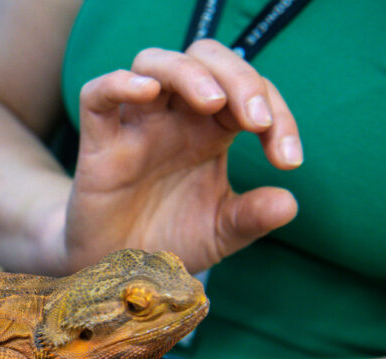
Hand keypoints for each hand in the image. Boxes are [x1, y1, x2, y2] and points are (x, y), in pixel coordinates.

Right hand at [63, 39, 301, 273]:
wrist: (120, 272)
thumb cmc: (170, 240)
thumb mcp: (221, 232)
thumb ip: (252, 217)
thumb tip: (288, 204)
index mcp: (211, 130)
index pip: (248, 92)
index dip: (279, 114)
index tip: (288, 161)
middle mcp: (174, 118)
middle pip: (204, 59)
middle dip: (240, 77)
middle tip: (258, 121)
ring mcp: (135, 126)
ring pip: (154, 63)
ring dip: (189, 73)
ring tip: (214, 103)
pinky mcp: (98, 144)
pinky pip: (97, 94)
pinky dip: (120, 83)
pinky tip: (148, 92)